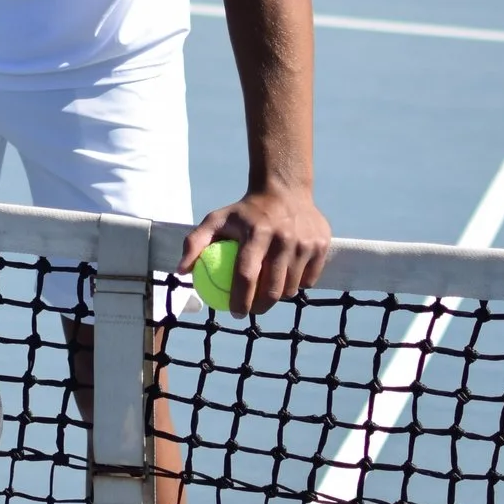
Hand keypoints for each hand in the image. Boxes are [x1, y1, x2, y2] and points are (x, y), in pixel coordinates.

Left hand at [179, 184, 330, 315]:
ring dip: (279, 296)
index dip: (240, 300)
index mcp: (257, 232)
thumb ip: (194, 243)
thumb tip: (181, 271)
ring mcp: (306, 242)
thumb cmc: (244, 211)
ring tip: (268, 291)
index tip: (235, 313)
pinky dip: (297, 284)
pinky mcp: (322, 245)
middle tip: (252, 310)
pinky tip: (287, 277)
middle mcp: (284, 237)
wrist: (284, 190)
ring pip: (292, 287)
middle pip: (273, 289)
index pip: (246, 276)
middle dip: (261, 307)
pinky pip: (309, 280)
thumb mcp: (216, 220)